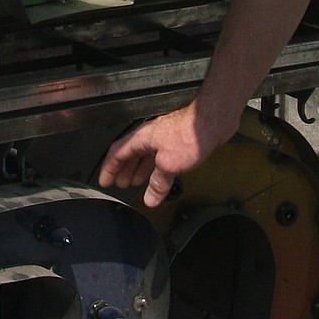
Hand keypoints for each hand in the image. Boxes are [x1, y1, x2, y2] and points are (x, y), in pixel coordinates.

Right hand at [97, 104, 215, 208]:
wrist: (212, 120)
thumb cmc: (189, 133)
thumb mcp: (168, 164)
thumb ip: (158, 183)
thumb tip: (150, 198)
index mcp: (141, 139)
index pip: (117, 153)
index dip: (109, 169)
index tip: (105, 181)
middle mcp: (151, 137)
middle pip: (131, 155)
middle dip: (124, 170)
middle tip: (121, 184)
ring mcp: (165, 138)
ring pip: (147, 156)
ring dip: (140, 169)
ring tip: (137, 182)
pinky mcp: (180, 142)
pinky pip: (162, 158)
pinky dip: (158, 169)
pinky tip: (163, 176)